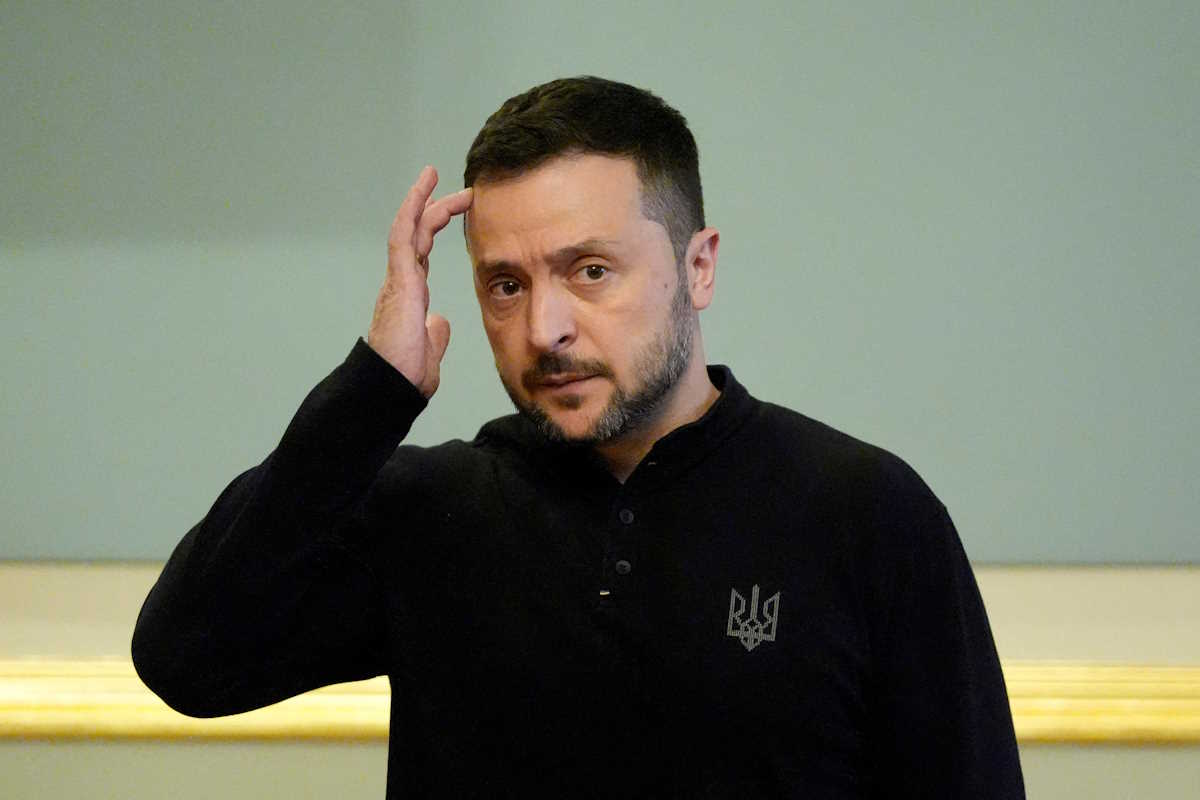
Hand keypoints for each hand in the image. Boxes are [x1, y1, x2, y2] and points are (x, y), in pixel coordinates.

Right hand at [368, 166, 472, 397]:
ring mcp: (398, 279)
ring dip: (424, 201)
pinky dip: (412, 209)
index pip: (422, 253)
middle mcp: (401, 283)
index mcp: (410, 297)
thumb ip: (435, 335)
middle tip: (463, 192)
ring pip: (407, 228)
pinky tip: (424, 189)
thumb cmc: (405, 376)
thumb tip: (440, 323)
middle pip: (417, 235)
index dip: (436, 229)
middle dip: (438, 209)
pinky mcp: (398, 280)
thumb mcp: (430, 352)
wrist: (392, 387)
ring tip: (436, 175)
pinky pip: (402, 236)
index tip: (457, 212)